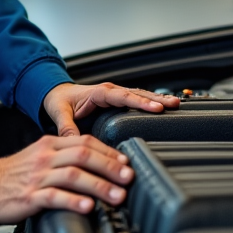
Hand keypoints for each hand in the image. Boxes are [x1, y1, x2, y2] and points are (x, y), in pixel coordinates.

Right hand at [0, 135, 133, 221]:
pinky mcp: (30, 196)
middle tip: (128, 178)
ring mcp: (38, 176)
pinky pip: (55, 196)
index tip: (126, 162)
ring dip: (99, 185)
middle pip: (83, 155)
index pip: (85, 142)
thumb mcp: (40, 154)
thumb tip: (95, 161)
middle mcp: (46, 157)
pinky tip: (87, 207)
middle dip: (110, 167)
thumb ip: (64, 155)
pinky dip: (73, 201)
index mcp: (50, 144)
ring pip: (73, 176)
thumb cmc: (14, 173)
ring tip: (116, 195)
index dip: (109, 152)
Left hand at [42, 82, 179, 136]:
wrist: (56, 94)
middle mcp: (110, 92)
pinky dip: (151, 103)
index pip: (123, 97)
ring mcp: (115, 95)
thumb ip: (66, 127)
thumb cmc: (59, 102)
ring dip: (157, 100)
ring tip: (176, 104)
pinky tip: (164, 108)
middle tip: (174, 105)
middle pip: (137, 94)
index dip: (140, 103)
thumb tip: (74, 141)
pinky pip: (137, 100)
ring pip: (140, 95)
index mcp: (98, 93)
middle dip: (156, 99)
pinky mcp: (118, 101)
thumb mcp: (59, 113)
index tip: (156, 109)